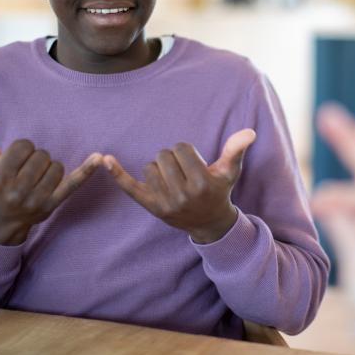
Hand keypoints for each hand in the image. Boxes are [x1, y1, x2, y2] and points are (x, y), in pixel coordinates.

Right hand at [0, 110, 101, 245]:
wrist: (3, 220)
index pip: (23, 147)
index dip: (23, 148)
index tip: (18, 158)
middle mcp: (17, 191)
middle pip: (41, 156)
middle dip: (37, 158)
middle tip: (28, 169)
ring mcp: (37, 199)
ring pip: (56, 167)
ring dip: (50, 167)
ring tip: (38, 176)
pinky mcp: (54, 204)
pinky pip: (74, 183)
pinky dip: (87, 170)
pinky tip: (100, 158)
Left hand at [105, 129, 256, 243]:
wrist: (209, 223)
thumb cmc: (219, 190)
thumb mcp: (230, 171)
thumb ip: (236, 150)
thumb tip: (250, 131)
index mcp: (201, 182)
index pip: (182, 148)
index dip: (186, 151)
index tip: (193, 163)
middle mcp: (182, 194)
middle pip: (164, 155)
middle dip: (173, 158)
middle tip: (183, 172)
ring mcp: (164, 203)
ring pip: (150, 166)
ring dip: (159, 168)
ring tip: (172, 179)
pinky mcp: (151, 207)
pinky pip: (130, 187)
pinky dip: (117, 173)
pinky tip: (104, 159)